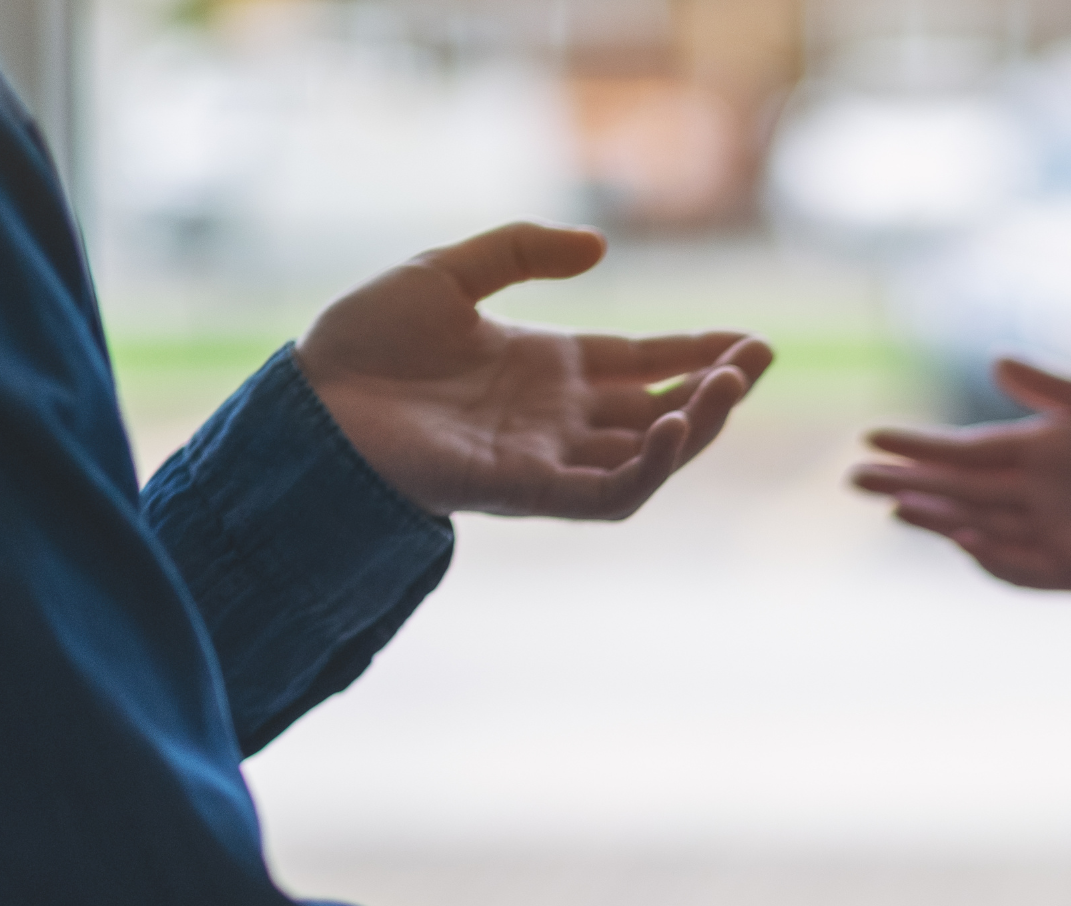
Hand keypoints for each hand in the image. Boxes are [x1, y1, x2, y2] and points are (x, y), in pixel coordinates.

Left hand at [295, 222, 774, 519]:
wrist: (311, 400)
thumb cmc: (366, 341)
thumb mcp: (448, 272)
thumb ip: (522, 251)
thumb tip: (601, 247)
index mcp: (550, 368)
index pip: (646, 364)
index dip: (700, 353)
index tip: (754, 341)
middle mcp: (560, 418)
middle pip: (662, 410)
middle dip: (717, 389)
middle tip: (758, 359)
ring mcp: (549, 457)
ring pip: (650, 455)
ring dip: (697, 425)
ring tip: (728, 386)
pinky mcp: (530, 491)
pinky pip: (609, 493)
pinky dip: (649, 467)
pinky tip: (672, 426)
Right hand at [852, 359, 1070, 617]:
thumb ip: (1059, 391)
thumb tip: (997, 364)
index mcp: (1042, 447)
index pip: (966, 448)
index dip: (920, 444)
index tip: (872, 436)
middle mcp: (1037, 494)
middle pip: (958, 491)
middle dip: (908, 483)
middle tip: (854, 478)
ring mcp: (1054, 534)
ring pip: (980, 529)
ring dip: (938, 520)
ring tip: (896, 506)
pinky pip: (1023, 569)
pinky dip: (991, 558)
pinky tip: (962, 540)